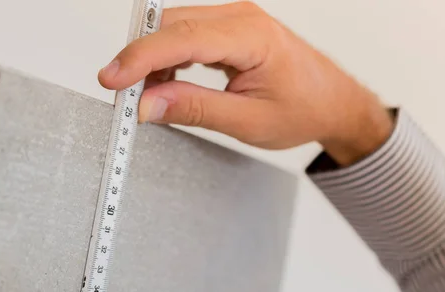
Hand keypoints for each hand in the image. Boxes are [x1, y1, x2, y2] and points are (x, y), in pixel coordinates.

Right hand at [98, 1, 393, 165]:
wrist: (332, 103)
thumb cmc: (304, 109)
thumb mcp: (248, 121)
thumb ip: (196, 110)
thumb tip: (147, 104)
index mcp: (251, 36)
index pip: (183, 39)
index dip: (141, 58)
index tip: (111, 79)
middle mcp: (241, 17)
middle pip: (172, 27)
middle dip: (140, 60)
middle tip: (122, 97)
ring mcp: (235, 20)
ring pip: (175, 30)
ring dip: (152, 61)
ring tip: (145, 97)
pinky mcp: (229, 29)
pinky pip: (186, 36)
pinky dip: (168, 60)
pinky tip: (164, 85)